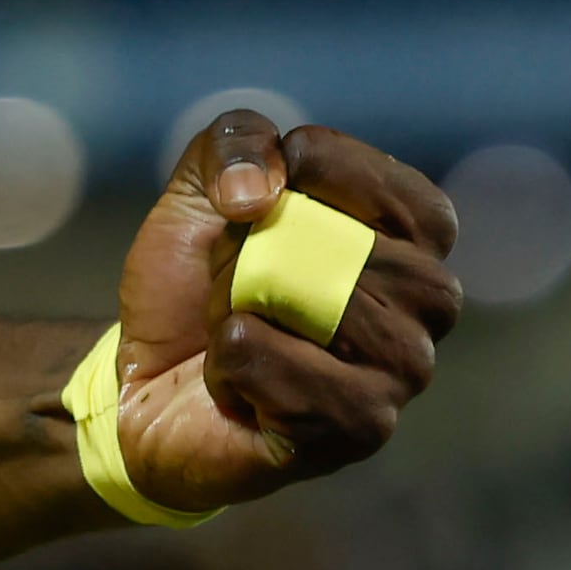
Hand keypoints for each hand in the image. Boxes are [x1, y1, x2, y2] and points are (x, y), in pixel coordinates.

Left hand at [100, 110, 461, 512]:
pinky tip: (232, 381)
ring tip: (227, 326)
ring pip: (317, 302)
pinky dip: (230, 362)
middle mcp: (429, 307)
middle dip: (259, 246)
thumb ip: (237, 141)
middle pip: (355, 247)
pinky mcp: (362, 428)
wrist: (141, 385)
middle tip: (229, 272)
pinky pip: (278, 367)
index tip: (257, 193)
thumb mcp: (201, 186)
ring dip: (236, 303)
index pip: (402, 192)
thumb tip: (260, 194)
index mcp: (413, 240)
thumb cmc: (192, 284)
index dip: (319, 171)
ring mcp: (404, 372)